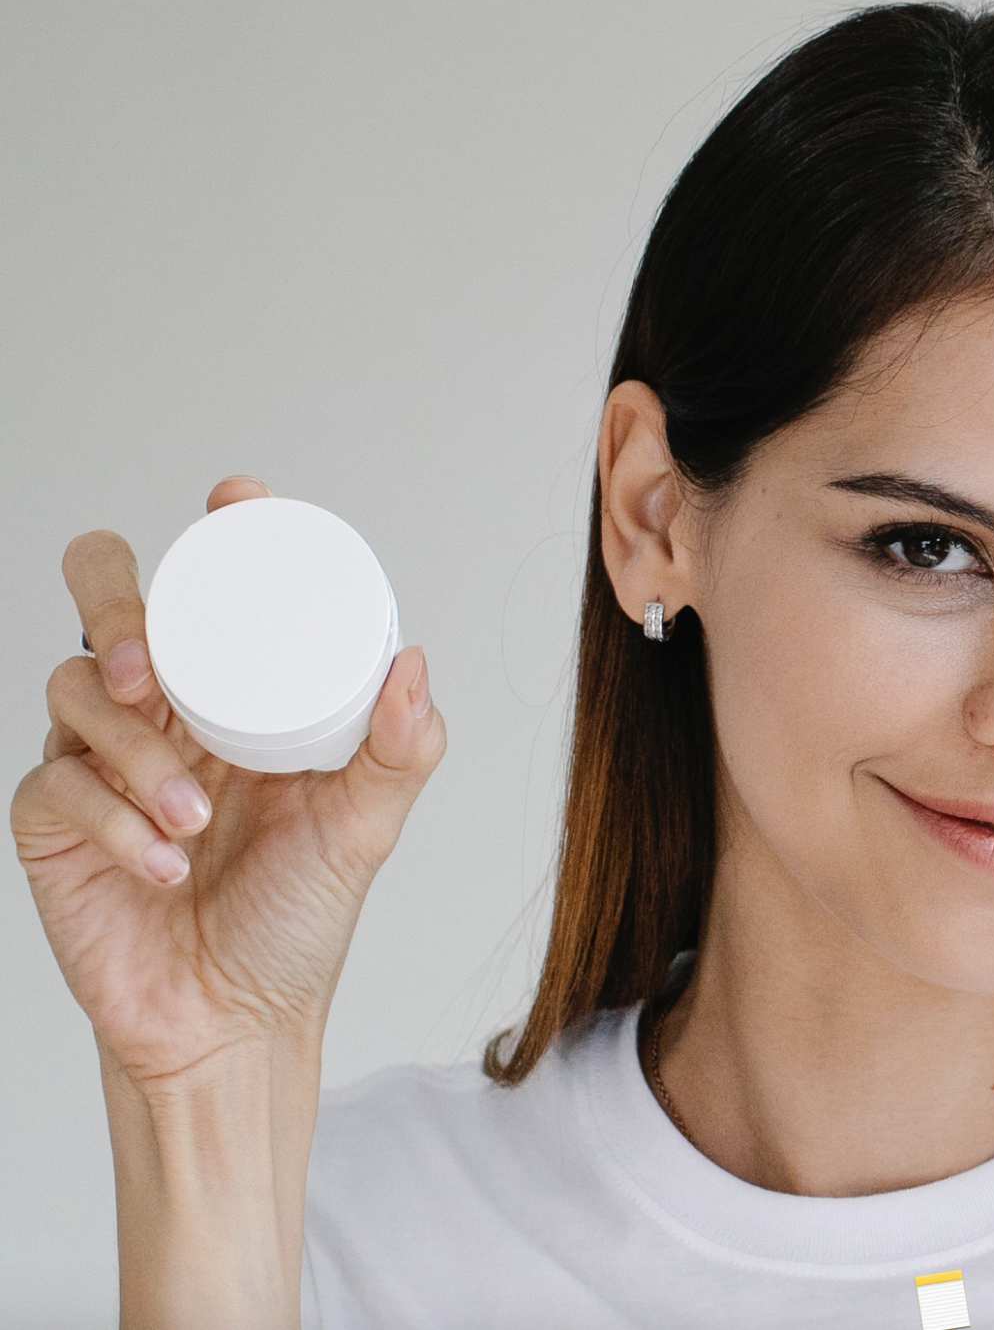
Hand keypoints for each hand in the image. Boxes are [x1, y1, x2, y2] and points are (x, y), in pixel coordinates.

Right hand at [12, 476, 445, 1095]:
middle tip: (151, 669)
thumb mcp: (367, 827)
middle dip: (116, 605)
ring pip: (74, 686)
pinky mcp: (51, 817)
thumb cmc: (297, 919)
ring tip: (192, 820)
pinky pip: (54, 780)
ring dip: (137, 754)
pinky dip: (116, 819)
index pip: (213, 589)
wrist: (234, 1023)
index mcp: (236, 696)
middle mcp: (164, 711)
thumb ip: (401, 750)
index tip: (235, 498)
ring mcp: (99, 758)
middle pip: (104, 597)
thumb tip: (414, 663)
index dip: (218, 533)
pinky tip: (163, 863)